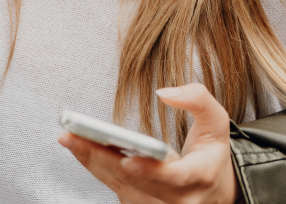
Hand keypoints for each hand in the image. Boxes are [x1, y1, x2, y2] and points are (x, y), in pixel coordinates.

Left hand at [58, 83, 240, 203]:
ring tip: (70, 138)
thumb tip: (164, 93)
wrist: (216, 190)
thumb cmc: (212, 151)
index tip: (128, 160)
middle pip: (134, 183)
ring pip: (121, 188)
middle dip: (102, 159)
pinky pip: (117, 190)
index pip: (173, 178)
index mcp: (198, 177)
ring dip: (93, 163)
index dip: (150, 171)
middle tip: (73, 136)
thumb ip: (196, 100)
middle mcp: (177, 201)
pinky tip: (81, 149)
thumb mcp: (216, 120)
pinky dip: (97, 169)